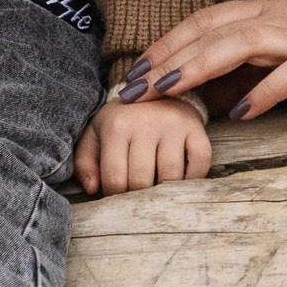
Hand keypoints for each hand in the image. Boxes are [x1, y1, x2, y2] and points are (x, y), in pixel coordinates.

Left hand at [73, 96, 212, 196]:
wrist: (154, 90)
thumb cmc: (121, 121)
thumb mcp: (95, 135)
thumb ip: (85, 162)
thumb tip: (93, 189)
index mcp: (117, 125)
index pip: (115, 179)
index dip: (115, 196)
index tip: (118, 193)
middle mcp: (146, 122)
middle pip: (142, 181)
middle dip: (138, 196)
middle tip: (137, 194)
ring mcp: (173, 125)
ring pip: (171, 177)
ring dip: (164, 191)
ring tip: (156, 187)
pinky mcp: (196, 128)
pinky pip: (200, 164)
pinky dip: (193, 179)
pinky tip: (180, 179)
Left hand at [121, 0, 286, 122]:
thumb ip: (249, 67)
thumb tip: (206, 94)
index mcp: (265, 9)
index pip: (203, 21)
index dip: (165, 44)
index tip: (135, 72)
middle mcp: (278, 15)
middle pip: (210, 31)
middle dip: (167, 59)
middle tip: (134, 88)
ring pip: (238, 45)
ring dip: (198, 68)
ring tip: (168, 92)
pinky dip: (261, 93)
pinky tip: (239, 114)